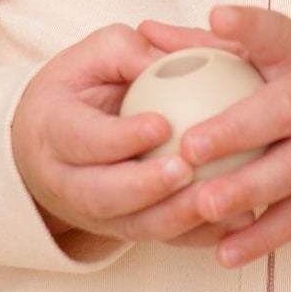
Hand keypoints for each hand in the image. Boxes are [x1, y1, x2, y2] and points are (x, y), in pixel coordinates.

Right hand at [9, 22, 223, 255]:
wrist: (53, 141)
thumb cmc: (81, 87)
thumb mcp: (93, 55)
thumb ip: (128, 51)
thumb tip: (173, 58)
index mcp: (52, 129)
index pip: (82, 139)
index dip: (120, 137)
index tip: (162, 124)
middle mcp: (66, 181)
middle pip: (101, 195)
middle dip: (146, 188)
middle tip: (187, 170)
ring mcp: (95, 214)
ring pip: (134, 227)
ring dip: (178, 218)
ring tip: (219, 199)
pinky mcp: (125, 230)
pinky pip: (163, 239)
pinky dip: (200, 234)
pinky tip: (237, 220)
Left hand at [123, 3, 290, 266]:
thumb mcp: (268, 49)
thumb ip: (207, 45)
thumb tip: (145, 33)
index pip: (277, 34)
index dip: (249, 27)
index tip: (218, 17)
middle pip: (287, 112)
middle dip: (238, 131)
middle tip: (190, 148)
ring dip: (250, 192)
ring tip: (204, 207)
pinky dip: (267, 235)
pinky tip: (227, 250)